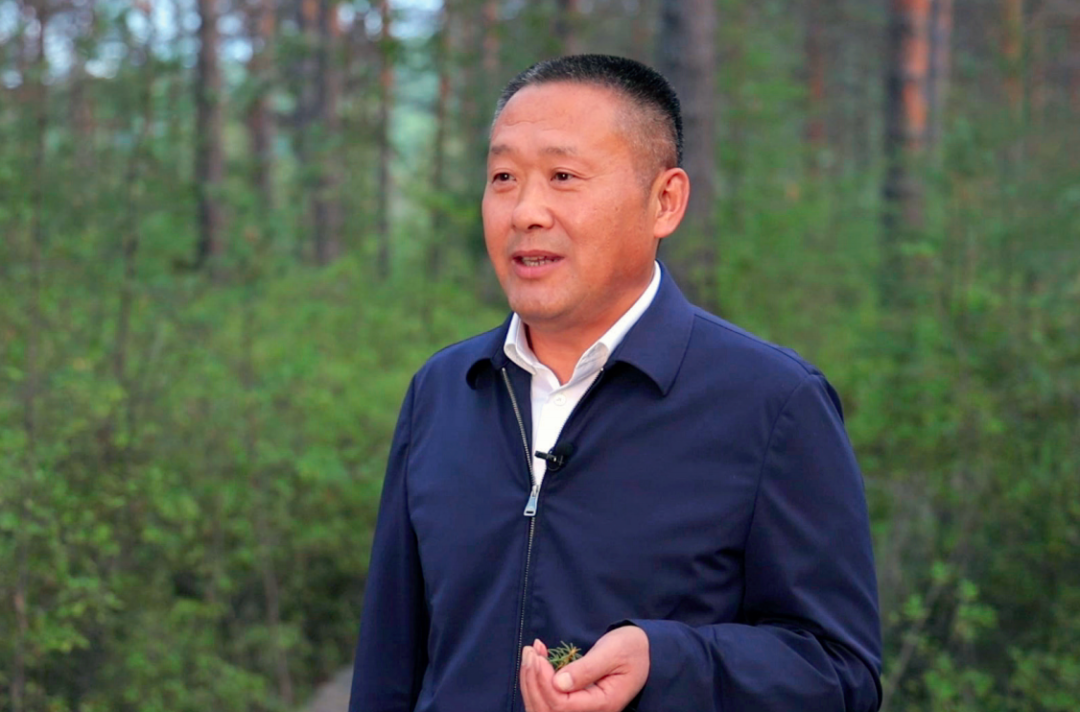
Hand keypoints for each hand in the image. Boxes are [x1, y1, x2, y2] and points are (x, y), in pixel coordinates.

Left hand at [520, 626, 649, 711]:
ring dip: (530, 682)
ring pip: (544, 708)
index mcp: (604, 704)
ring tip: (531, 653)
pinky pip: (548, 701)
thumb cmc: (631, 648)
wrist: (644, 652)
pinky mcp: (575, 703)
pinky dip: (536, 683)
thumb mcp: (612, 652)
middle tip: (530, 651)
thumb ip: (586, 669)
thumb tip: (558, 683)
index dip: (544, 682)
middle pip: (548, 710)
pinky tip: (536, 662)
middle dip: (532, 681)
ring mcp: (583, 710)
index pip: (562, 704)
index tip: (538, 655)